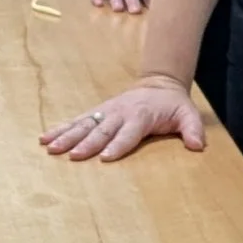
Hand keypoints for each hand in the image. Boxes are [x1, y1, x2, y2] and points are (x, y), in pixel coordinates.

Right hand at [41, 76, 203, 160]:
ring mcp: (105, 112)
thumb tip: (197, 145)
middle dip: (85, 143)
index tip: (104, 157)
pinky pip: (76, 121)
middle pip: (101, 130)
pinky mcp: (97, 112)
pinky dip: (60, 128)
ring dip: (66, 136)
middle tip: (71, 155)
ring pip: (83, 125)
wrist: (159, 84)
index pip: (128, 133)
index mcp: (141, 116)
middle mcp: (119, 113)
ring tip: (50, 147)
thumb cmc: (172, 105)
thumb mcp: (188, 114)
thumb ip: (193, 129)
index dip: (117, 145)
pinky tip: (45, 138)